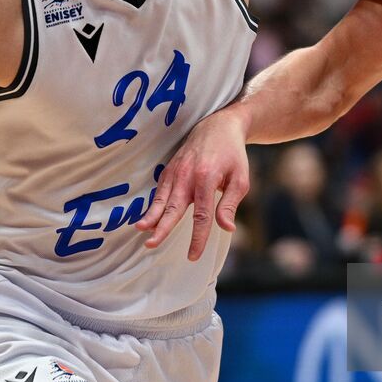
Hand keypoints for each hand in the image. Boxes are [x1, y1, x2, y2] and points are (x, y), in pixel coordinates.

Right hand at [135, 111, 248, 258]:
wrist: (218, 126)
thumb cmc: (232, 155)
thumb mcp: (240, 179)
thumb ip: (230, 203)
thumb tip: (226, 228)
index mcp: (207, 178)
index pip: (202, 215)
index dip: (197, 237)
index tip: (193, 256)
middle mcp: (187, 174)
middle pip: (173, 207)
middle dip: (162, 227)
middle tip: (152, 244)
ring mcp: (176, 171)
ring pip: (162, 199)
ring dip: (151, 216)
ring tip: (141, 230)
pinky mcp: (169, 169)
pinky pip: (160, 191)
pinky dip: (153, 206)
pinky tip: (148, 220)